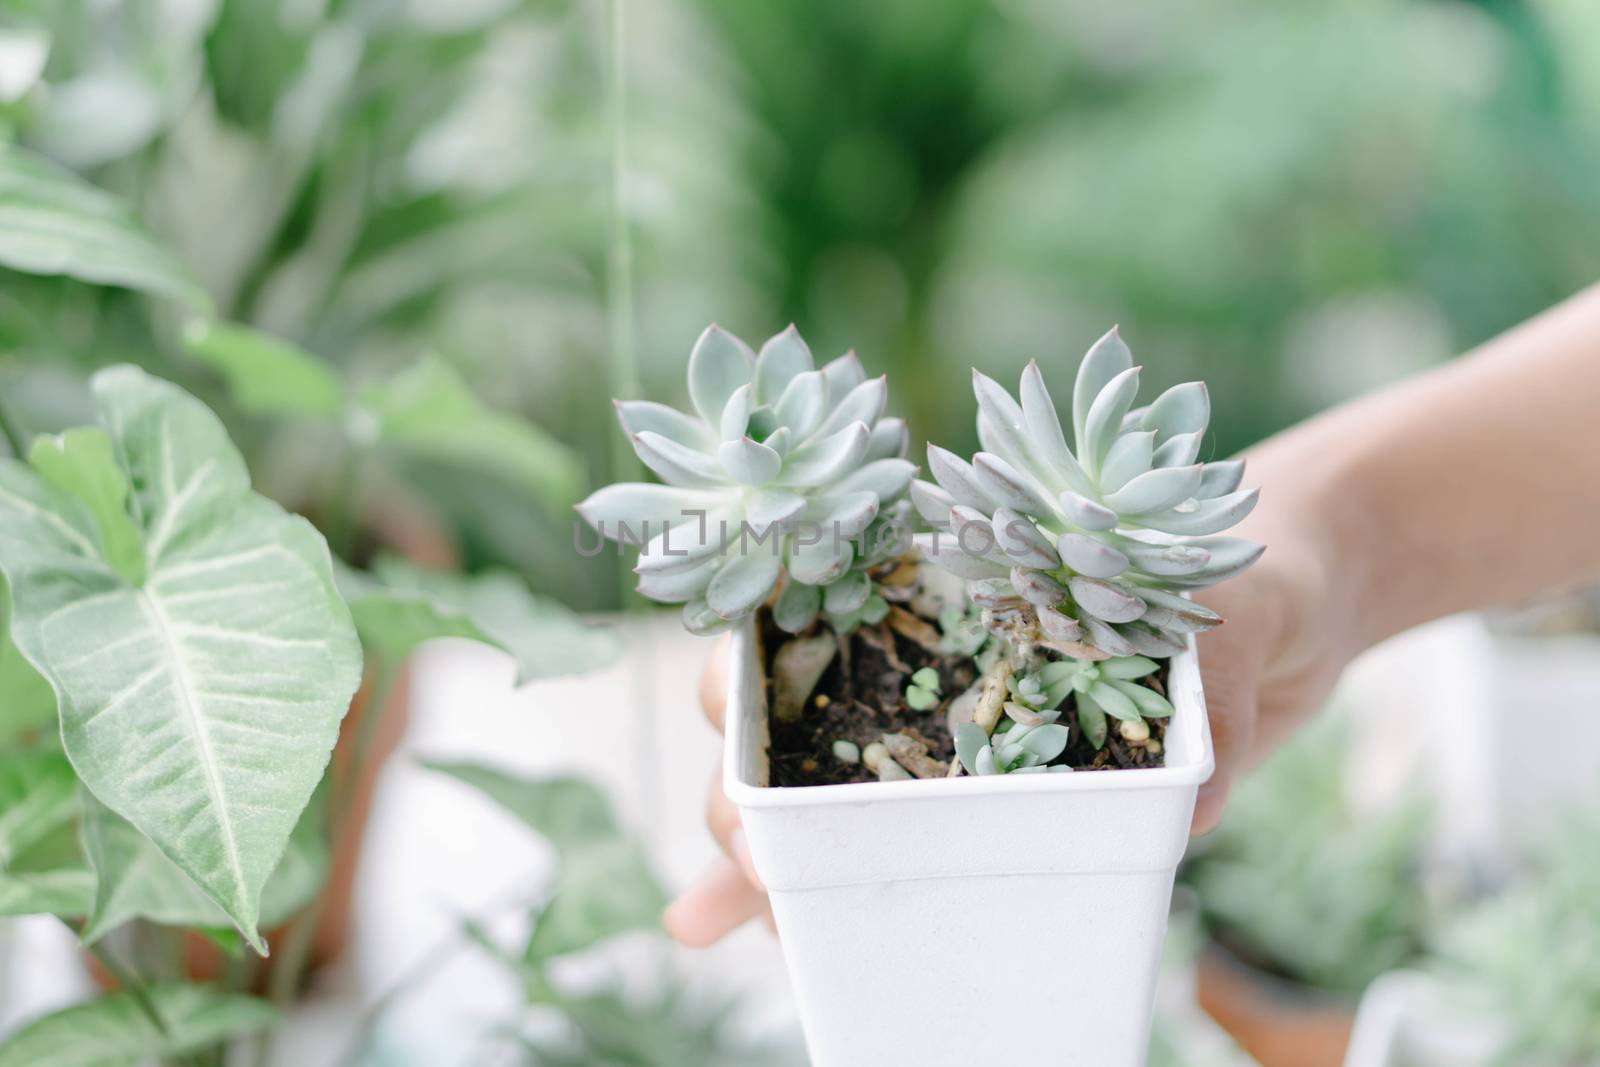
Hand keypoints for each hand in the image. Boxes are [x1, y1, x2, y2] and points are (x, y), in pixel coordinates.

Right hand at [663, 508, 1344, 943]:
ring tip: (740, 922)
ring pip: (838, 793)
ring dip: (776, 858)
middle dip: (752, 791)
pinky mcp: (1016, 787)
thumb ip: (1208, 691)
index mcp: (958, 578)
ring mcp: (970, 727)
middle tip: (756, 862)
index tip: (743, 736)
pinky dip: (850, 888)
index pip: (812, 611)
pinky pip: (926, 843)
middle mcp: (941, 652)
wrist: (1311, 589)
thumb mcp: (1233, 609)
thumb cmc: (1257, 557)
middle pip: (802, 719)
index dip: (755, 672)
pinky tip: (792, 938)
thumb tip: (1191, 806)